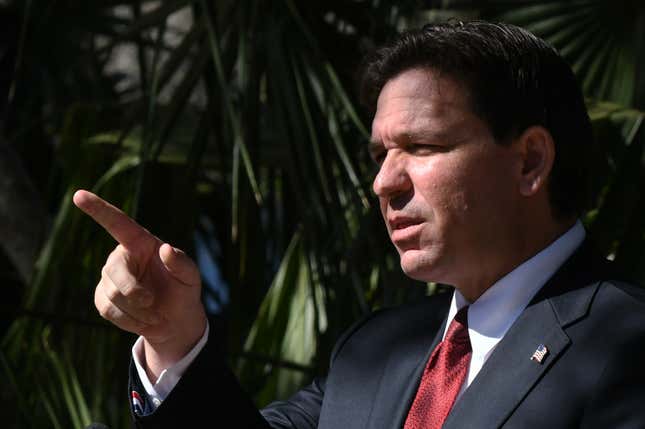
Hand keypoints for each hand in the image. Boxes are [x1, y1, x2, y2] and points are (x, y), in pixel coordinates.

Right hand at [73, 190, 206, 380]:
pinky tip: (143, 320)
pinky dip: (129, 320)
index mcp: (141, 242)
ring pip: (112, 294)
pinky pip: (108, 310)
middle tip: (152, 302)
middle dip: (133, 291)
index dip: (98, 209)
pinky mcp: (102, 298)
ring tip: (155, 313)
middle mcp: (121, 256)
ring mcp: (109, 277)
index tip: (78, 194)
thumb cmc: (183, 290)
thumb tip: (165, 249)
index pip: (117, 223)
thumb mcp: (190, 276)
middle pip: (114, 271)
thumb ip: (181, 263)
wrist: (174, 319)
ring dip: (137, 309)